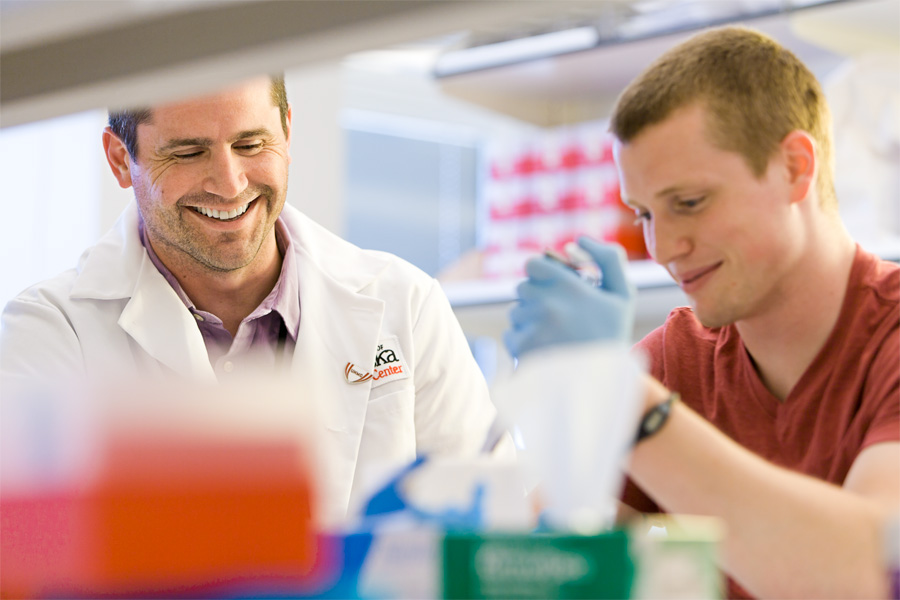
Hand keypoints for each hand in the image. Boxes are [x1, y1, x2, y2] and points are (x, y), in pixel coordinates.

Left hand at [504, 238, 635, 357]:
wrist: (601, 384)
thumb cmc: (611, 336)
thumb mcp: (622, 295)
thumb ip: (609, 259)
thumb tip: (580, 238)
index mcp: (567, 285)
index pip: (533, 264)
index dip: (541, 273)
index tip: (553, 286)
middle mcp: (545, 302)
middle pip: (523, 288)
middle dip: (536, 297)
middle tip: (557, 313)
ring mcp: (530, 326)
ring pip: (515, 312)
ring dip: (528, 320)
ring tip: (553, 335)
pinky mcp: (520, 348)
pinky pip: (511, 335)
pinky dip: (523, 341)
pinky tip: (545, 350)